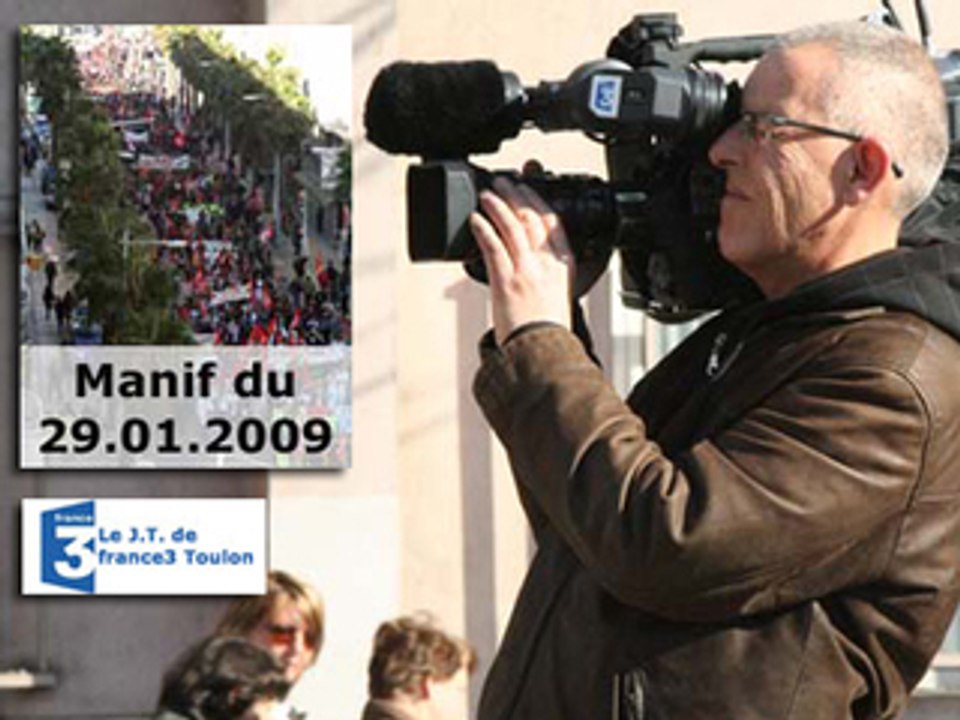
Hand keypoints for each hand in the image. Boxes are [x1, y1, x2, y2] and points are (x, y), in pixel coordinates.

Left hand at [469, 176, 574, 345]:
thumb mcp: (559, 293)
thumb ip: (547, 271)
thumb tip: (531, 254)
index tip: (528, 184)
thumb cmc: (547, 328)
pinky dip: (483, 229)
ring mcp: (527, 271)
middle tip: (504, 182)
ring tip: (487, 195)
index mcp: (564, 264)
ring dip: (498, 205)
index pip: (553, 221)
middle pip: (532, 217)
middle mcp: (547, 263)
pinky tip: (475, 220)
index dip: (538, 198)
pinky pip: (493, 246)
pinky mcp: (507, 281)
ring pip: (512, 226)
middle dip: (517, 194)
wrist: (541, 350)